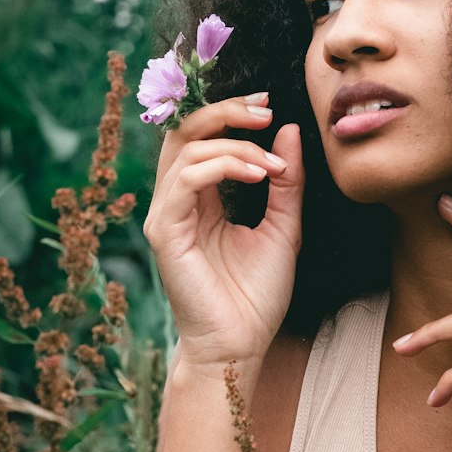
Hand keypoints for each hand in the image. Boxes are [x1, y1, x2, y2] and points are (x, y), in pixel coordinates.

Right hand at [143, 93, 303, 372]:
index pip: (202, 137)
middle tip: (264, 110)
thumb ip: (286, 180)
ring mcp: (167, 216)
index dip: (231, 114)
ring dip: (236, 146)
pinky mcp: (165, 233)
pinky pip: (187, 180)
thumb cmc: (258, 295)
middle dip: (225, 112)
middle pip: (184, 132)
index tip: (269, 107)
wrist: (243, 343)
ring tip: (272, 165)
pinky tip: (258, 175)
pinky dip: (224, 166)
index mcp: (201, 198)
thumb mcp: (285, 227)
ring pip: (187, 150)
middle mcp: (178, 202)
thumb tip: (287, 129)